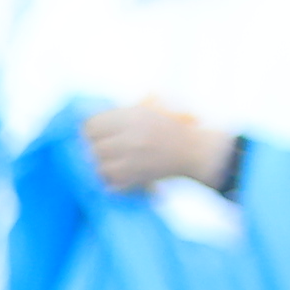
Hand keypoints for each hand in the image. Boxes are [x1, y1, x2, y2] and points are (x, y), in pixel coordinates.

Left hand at [83, 98, 238, 194]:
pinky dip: (111, 181)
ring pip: (99, 167)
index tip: (93, 133)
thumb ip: (127, 107)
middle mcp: (132, 138)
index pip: (92, 125)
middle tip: (100, 149)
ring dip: (101, 166)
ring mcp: (134, 160)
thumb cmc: (175, 127)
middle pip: (93, 147)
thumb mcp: (154, 108)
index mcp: (134, 117)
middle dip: (95, 149)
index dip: (90, 130)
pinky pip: (111, 182)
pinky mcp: (138, 178)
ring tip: (108, 163)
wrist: (199, 151)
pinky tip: (117, 175)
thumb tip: (93, 108)